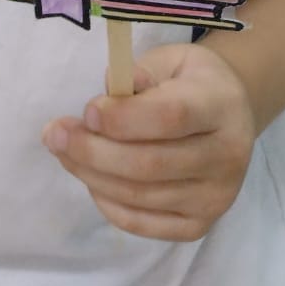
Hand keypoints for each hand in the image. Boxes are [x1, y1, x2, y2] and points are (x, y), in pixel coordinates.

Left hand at [41, 40, 255, 241]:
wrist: (229, 115)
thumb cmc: (190, 81)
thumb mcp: (171, 60)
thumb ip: (142, 73)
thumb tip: (108, 92)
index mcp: (220, 105)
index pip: (171, 117)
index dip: (124, 117)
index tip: (87, 110)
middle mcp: (226, 156)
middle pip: (150, 164)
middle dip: (94, 151)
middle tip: (56, 133)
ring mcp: (215, 197)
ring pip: (141, 196)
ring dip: (92, 175)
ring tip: (64, 152)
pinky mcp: (199, 225)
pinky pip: (143, 223)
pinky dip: (108, 203)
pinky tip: (91, 179)